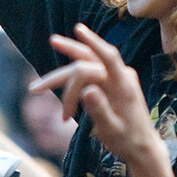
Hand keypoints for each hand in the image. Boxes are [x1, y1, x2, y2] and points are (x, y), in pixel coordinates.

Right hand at [31, 25, 162, 167]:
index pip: (108, 56)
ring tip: (37, 90)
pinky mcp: (108, 84)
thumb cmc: (128, 141)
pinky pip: (85, 78)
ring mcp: (114, 78)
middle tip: (35, 87)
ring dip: (60, 80)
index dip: (93, 41)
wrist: (142, 147)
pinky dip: (70, 91)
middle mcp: (119, 76)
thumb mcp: (112, 131)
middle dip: (59, 75)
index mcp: (123, 85)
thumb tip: (87, 91)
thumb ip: (100, 111)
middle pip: (85, 64)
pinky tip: (65, 109)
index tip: (78, 29)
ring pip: (81, 70)